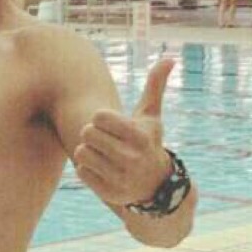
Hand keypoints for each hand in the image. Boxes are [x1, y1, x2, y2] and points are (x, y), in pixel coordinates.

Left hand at [73, 55, 176, 206]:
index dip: (101, 118)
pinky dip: (87, 168)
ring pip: (81, 153)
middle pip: (87, 134)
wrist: (155, 185)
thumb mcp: (151, 116)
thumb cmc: (147, 142)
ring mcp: (120, 179)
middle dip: (92, 134)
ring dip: (88, 151)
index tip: (109, 123)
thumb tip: (170, 58)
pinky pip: (81, 172)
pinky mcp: (108, 193)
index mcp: (139, 137)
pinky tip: (101, 168)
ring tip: (101, 153)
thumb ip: (155, 86)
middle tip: (103, 139)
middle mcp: (131, 159)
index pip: (99, 117)